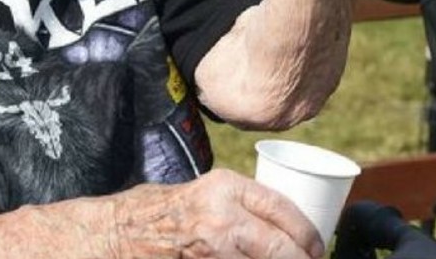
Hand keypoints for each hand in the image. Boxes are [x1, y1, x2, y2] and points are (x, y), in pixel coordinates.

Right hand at [114, 169, 323, 258]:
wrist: (118, 232)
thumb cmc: (164, 211)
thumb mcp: (208, 194)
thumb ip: (243, 206)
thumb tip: (287, 228)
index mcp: (226, 187)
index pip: (282, 209)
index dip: (307, 234)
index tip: (317, 247)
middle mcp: (222, 216)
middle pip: (281, 248)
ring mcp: (212, 249)